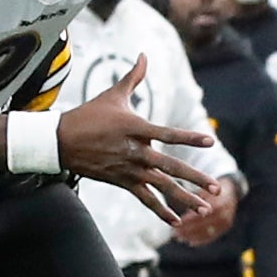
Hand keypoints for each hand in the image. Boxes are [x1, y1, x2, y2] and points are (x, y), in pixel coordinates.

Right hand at [55, 55, 219, 222]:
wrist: (60, 141)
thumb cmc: (89, 115)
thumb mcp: (113, 95)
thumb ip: (134, 77)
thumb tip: (144, 55)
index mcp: (136, 128)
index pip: (168, 134)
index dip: (189, 137)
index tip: (210, 139)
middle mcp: (135, 151)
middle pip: (170, 167)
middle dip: (195, 178)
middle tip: (215, 189)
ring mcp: (129, 169)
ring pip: (161, 187)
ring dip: (184, 199)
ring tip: (204, 208)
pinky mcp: (121, 182)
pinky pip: (144, 199)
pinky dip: (160, 211)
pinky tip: (176, 221)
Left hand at [170, 174, 239, 246]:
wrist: (228, 187)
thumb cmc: (207, 183)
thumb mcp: (200, 181)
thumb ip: (190, 192)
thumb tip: (172, 196)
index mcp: (219, 194)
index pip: (205, 208)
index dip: (191, 216)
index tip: (177, 220)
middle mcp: (226, 206)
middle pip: (207, 221)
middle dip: (190, 227)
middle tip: (174, 233)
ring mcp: (228, 216)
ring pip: (210, 229)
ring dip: (194, 235)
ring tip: (178, 238)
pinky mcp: (226, 224)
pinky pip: (214, 234)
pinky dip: (202, 239)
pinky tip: (189, 242)